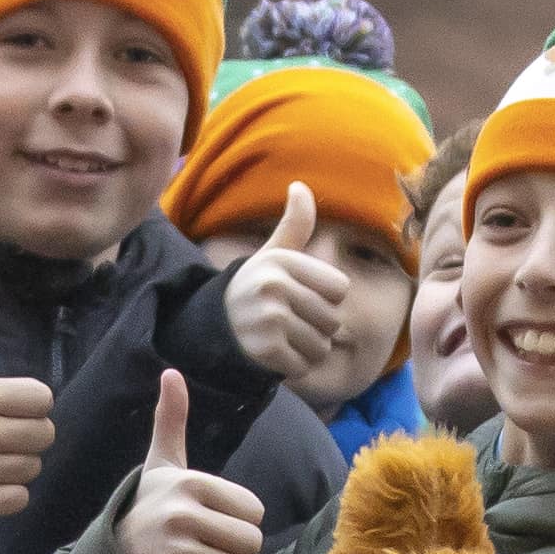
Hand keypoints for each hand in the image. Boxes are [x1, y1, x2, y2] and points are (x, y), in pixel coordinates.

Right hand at [121, 369, 266, 553]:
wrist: (118, 552)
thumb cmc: (155, 504)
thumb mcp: (164, 462)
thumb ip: (172, 418)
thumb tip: (171, 373)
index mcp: (189, 484)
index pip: (255, 511)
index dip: (239, 516)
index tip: (211, 515)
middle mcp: (180, 517)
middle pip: (251, 542)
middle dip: (237, 547)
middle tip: (209, 542)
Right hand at [222, 182, 356, 387]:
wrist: (214, 328)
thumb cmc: (256, 289)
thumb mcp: (273, 255)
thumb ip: (294, 225)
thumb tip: (300, 185)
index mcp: (283, 261)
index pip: (340, 289)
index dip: (326, 299)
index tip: (301, 297)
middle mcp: (275, 286)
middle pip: (333, 321)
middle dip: (317, 329)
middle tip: (289, 323)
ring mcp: (269, 318)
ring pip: (321, 347)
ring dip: (307, 350)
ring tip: (283, 338)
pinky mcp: (265, 350)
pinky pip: (304, 366)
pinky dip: (294, 368)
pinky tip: (275, 355)